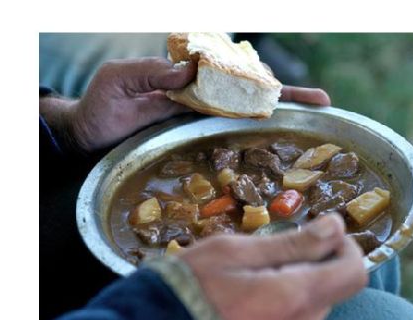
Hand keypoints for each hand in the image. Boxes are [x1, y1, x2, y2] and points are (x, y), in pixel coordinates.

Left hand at [40, 57, 331, 152]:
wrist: (89, 134)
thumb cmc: (101, 104)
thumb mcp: (120, 80)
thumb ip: (151, 72)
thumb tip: (190, 73)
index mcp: (191, 80)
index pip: (235, 77)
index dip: (268, 83)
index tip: (300, 91)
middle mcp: (202, 101)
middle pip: (251, 99)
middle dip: (287, 102)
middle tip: (323, 106)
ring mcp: (199, 124)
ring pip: (244, 121)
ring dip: (276, 124)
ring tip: (311, 127)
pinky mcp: (190, 143)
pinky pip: (224, 143)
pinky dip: (249, 147)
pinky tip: (270, 154)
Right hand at [176, 213, 366, 319]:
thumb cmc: (187, 288)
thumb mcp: (233, 252)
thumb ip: (291, 242)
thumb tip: (335, 226)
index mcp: (293, 298)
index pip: (353, 273)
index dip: (347, 249)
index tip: (325, 236)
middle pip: (331, 291)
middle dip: (311, 268)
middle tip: (267, 260)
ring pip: (311, 309)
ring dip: (293, 290)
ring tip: (249, 286)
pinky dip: (282, 311)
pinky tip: (248, 308)